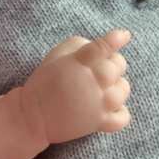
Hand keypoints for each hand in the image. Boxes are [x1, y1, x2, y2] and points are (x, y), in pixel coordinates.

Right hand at [18, 29, 131, 144]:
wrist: (33, 117)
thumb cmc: (45, 82)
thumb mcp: (55, 55)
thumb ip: (79, 45)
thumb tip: (99, 45)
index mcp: (79, 63)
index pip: (101, 48)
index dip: (115, 40)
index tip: (124, 35)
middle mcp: (92, 83)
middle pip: (118, 67)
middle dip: (113, 64)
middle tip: (99, 69)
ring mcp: (97, 105)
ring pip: (123, 90)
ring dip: (117, 86)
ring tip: (104, 88)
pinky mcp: (99, 123)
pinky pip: (123, 118)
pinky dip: (120, 112)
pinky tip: (110, 107)